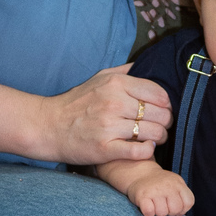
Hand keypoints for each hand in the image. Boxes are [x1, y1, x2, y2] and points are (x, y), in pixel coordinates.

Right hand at [39, 66, 171, 164]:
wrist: (48, 126)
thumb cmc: (76, 103)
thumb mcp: (98, 77)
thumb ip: (124, 71)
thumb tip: (146, 64)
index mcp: (115, 84)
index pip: (159, 93)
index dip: (167, 104)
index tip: (164, 110)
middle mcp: (113, 102)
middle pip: (160, 114)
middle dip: (166, 122)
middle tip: (162, 126)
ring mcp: (109, 126)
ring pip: (154, 132)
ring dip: (160, 137)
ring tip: (156, 138)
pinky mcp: (105, 148)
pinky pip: (140, 151)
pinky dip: (148, 151)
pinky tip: (146, 148)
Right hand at [127, 165, 193, 215]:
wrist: (140, 173)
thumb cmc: (159, 184)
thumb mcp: (174, 184)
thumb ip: (181, 197)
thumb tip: (180, 214)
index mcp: (178, 183)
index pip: (189, 202)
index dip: (183, 209)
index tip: (175, 206)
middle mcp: (168, 185)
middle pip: (175, 209)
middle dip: (170, 212)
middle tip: (163, 205)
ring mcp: (155, 190)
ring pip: (162, 213)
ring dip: (157, 212)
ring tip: (154, 204)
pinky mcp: (142, 196)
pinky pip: (149, 212)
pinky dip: (148, 213)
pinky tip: (148, 206)